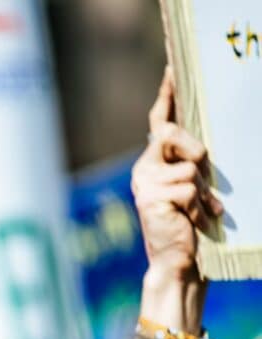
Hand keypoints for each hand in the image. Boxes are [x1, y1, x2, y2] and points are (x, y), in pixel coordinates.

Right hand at [131, 68, 222, 333]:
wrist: (176, 262)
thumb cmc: (186, 227)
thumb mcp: (189, 189)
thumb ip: (188, 166)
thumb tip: (202, 150)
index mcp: (150, 164)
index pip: (157, 124)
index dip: (165, 97)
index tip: (172, 70)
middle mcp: (142, 170)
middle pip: (171, 135)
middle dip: (194, 149)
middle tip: (202, 164)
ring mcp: (143, 184)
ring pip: (188, 167)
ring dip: (202, 191)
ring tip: (197, 212)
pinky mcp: (151, 199)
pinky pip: (189, 188)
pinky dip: (200, 206)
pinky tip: (194, 221)